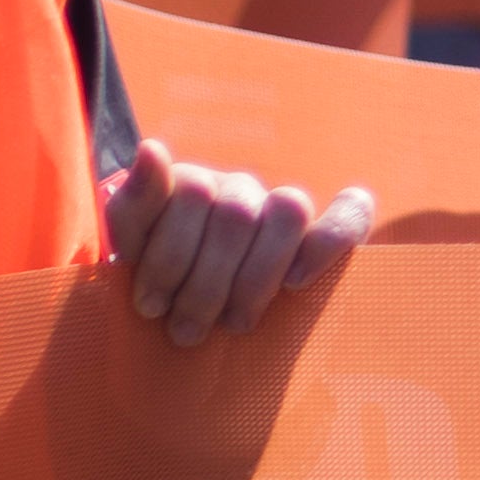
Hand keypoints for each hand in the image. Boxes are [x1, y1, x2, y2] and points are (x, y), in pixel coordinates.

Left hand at [102, 139, 375, 344]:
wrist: (182, 315)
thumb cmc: (156, 285)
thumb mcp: (130, 249)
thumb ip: (133, 203)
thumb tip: (152, 149)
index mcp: (191, 184)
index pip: (191, 189)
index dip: (169, 254)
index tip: (149, 305)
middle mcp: (239, 188)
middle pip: (236, 214)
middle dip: (205, 284)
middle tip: (184, 330)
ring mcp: (280, 207)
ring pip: (290, 210)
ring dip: (257, 277)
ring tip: (232, 324)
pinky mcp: (320, 232)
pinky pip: (349, 215)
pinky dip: (329, 241)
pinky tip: (298, 281)